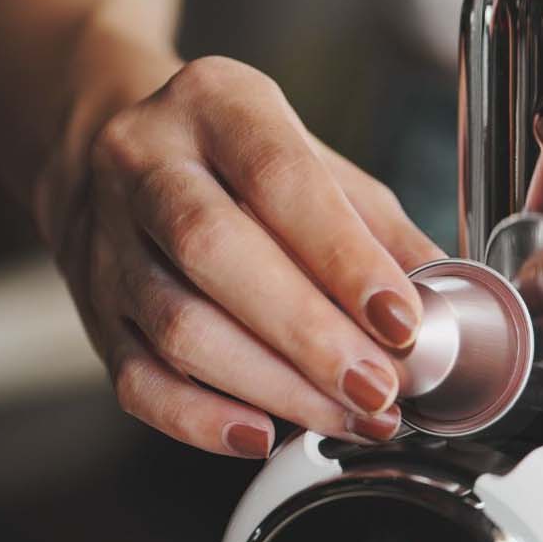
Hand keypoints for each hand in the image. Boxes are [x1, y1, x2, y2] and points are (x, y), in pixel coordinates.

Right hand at [39, 52, 444, 456]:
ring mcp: (106, 240)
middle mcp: (145, 163)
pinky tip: (261, 436)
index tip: (403, 320)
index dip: (344, 258)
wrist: (113, 156)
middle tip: (377, 388)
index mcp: (216, 106)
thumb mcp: (318, 165)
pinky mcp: (93, 312)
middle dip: (309, 335)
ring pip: (179, 326)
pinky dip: (201, 419)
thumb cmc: (239, 165)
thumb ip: (382, 231)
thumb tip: (449, 303)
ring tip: (346, 418)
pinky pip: (137, 379)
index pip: (279, 180)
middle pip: (216, 253)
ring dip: (273, 387)